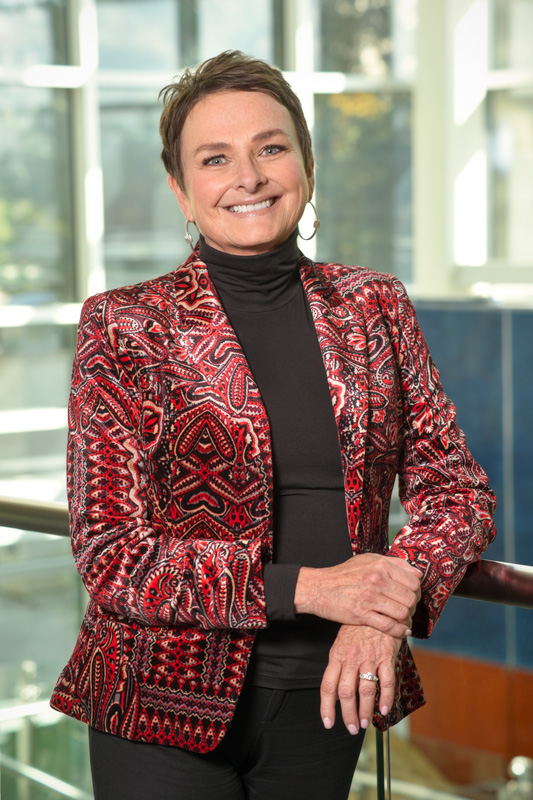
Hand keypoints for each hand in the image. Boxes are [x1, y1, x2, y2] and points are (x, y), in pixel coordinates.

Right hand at [294, 553, 421, 638]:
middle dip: (413, 607)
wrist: (320, 587)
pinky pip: (389, 626)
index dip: (417, 592)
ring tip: (404, 621)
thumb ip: (393, 563)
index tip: (412, 597)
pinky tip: (401, 631)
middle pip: (410, 598)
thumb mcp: (368, 559)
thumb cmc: (345, 573)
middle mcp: (377, 580)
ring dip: (406, 620)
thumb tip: (416, 573)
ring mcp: (369, 597)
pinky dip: (399, 631)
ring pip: (402, 613)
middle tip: (408, 610)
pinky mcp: (361, 614)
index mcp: (381, 565)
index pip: (413, 581)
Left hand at [320, 625, 401, 733]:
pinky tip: (384, 709)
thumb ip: (339, 664)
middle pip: (346, 693)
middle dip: (348, 714)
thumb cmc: (358, 627)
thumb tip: (336, 690)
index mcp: (337, 655)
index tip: (328, 723)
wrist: (376, 605)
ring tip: (365, 723)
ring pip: (365, 690)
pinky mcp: (386, 655)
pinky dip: (385, 698)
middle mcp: (351, 658)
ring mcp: (369, 657)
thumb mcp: (342, 642)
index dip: (327, 707)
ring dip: (365, 710)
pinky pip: (386, 681)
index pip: (327, 686)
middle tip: (351, 728)